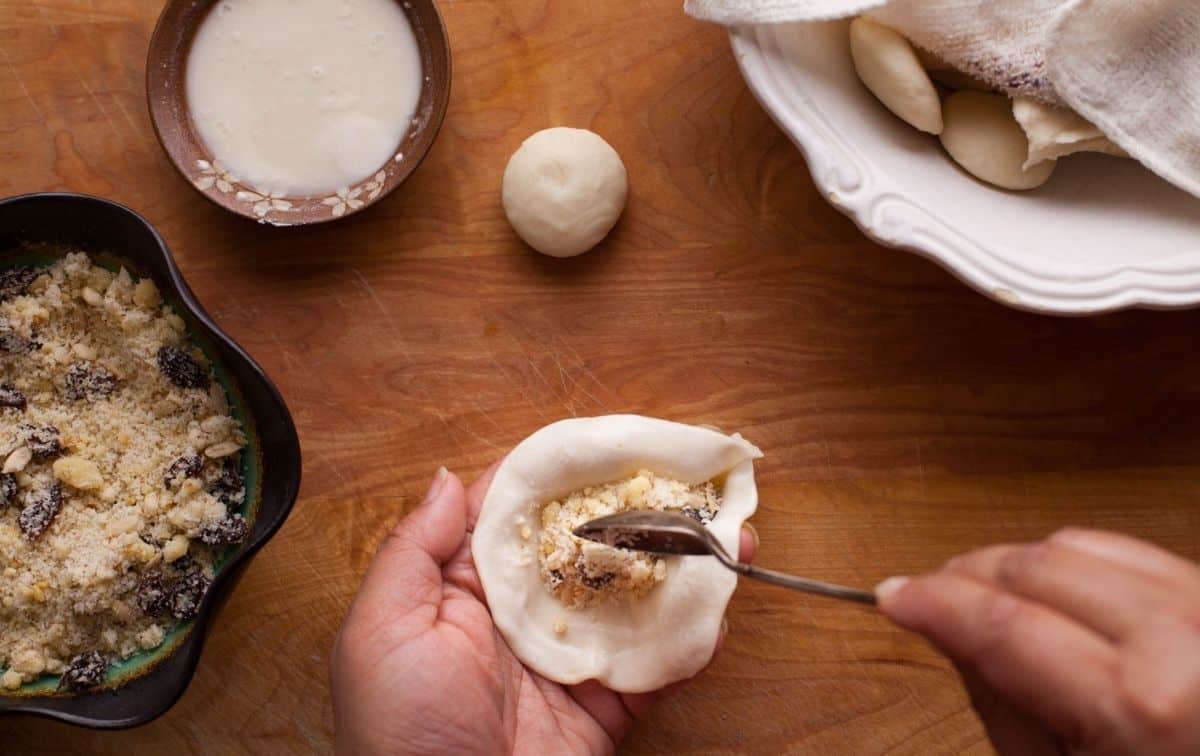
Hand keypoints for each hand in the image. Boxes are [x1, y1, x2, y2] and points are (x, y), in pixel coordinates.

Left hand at [331, 465, 755, 754]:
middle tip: (687, 479)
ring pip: (631, 597)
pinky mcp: (605, 706)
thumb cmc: (400, 732)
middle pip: (587, 547)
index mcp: (465, 589)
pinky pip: (655, 664)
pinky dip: (691, 637)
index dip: (560, 473)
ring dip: (680, 564)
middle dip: (636, 511)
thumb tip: (447, 478)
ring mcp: (568, 659)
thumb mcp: (379, 633)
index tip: (608, 439)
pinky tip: (721, 604)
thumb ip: (413, 552)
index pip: (516, 512)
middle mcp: (521, 615)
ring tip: (728, 532)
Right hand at [877, 529, 1199, 754]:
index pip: (1001, 622)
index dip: (934, 602)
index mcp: (1137, 701)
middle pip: (1035, 566)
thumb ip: (1000, 701)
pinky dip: (1079, 563)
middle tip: (932, 597)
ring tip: (992, 599)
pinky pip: (1131, 549)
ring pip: (1079, 543)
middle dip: (969, 575)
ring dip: (1020, 564)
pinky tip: (1056, 595)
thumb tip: (948, 630)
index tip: (894, 596)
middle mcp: (1184, 640)